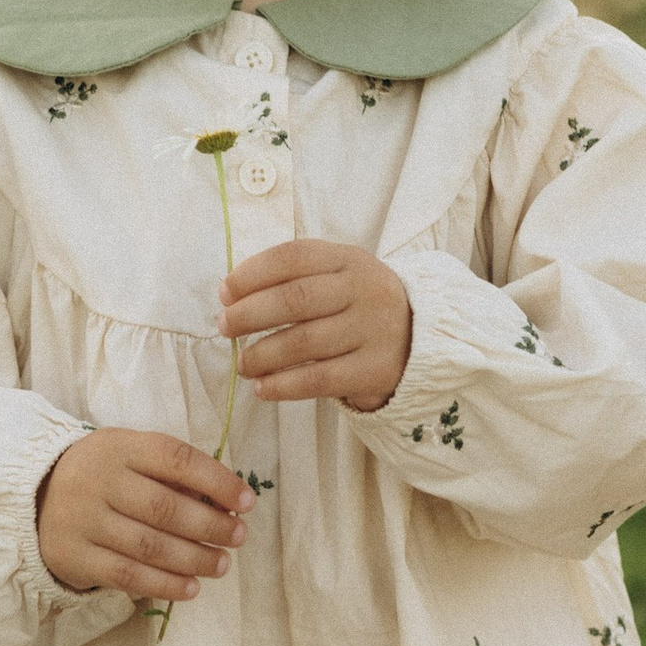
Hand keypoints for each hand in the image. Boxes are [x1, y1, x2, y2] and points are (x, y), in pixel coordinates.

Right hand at [36, 430, 249, 603]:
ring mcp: (83, 521)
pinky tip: (192, 588)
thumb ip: (173, 474)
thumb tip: (227, 504)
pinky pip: (128, 576)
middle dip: (210, 526)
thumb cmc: (103, 475)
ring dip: (194, 559)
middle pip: (165, 508)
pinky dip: (166, 585)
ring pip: (149, 546)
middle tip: (239, 537)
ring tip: (222, 565)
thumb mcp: (130, 456)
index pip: (175, 459)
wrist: (36, 499)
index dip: (216, 481)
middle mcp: (98, 481)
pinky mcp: (75, 557)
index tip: (246, 502)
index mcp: (119, 447)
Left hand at [220, 240, 412, 411]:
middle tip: (225, 327)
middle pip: (296, 300)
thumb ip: (295, 278)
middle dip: (250, 314)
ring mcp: (372, 331)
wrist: (421, 341)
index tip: (224, 292)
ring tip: (243, 363)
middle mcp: (364, 291)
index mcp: (350, 260)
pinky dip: (283, 385)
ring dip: (261, 354)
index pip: (294, 257)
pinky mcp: (373, 370)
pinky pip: (318, 380)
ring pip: (303, 342)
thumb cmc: (360, 306)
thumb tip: (232, 294)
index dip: (252, 274)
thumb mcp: (340, 276)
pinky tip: (262, 388)